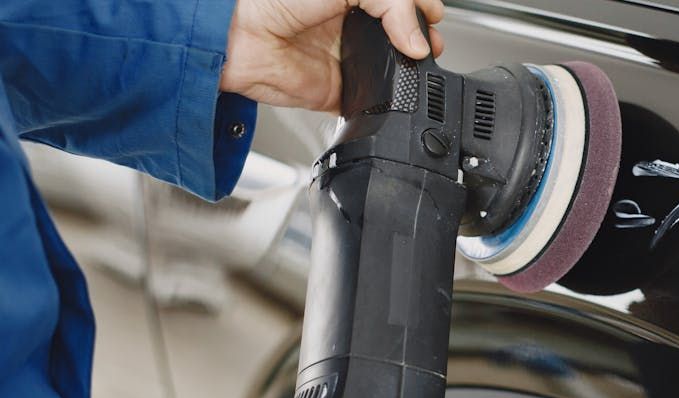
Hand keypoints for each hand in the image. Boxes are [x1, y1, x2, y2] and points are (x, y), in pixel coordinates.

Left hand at [220, 0, 446, 112]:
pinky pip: (373, 100)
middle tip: (430, 42)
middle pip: (404, 35)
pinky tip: (393, 88)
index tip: (432, 15)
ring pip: (395, 67)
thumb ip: (393, 3)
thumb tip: (419, 39)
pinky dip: (387, 100)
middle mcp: (352, 23)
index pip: (402, 3)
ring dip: (412, 70)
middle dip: (424, 39)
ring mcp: (348, 57)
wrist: (240, 34)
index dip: (422, 7)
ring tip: (416, 63)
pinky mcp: (340, 91)